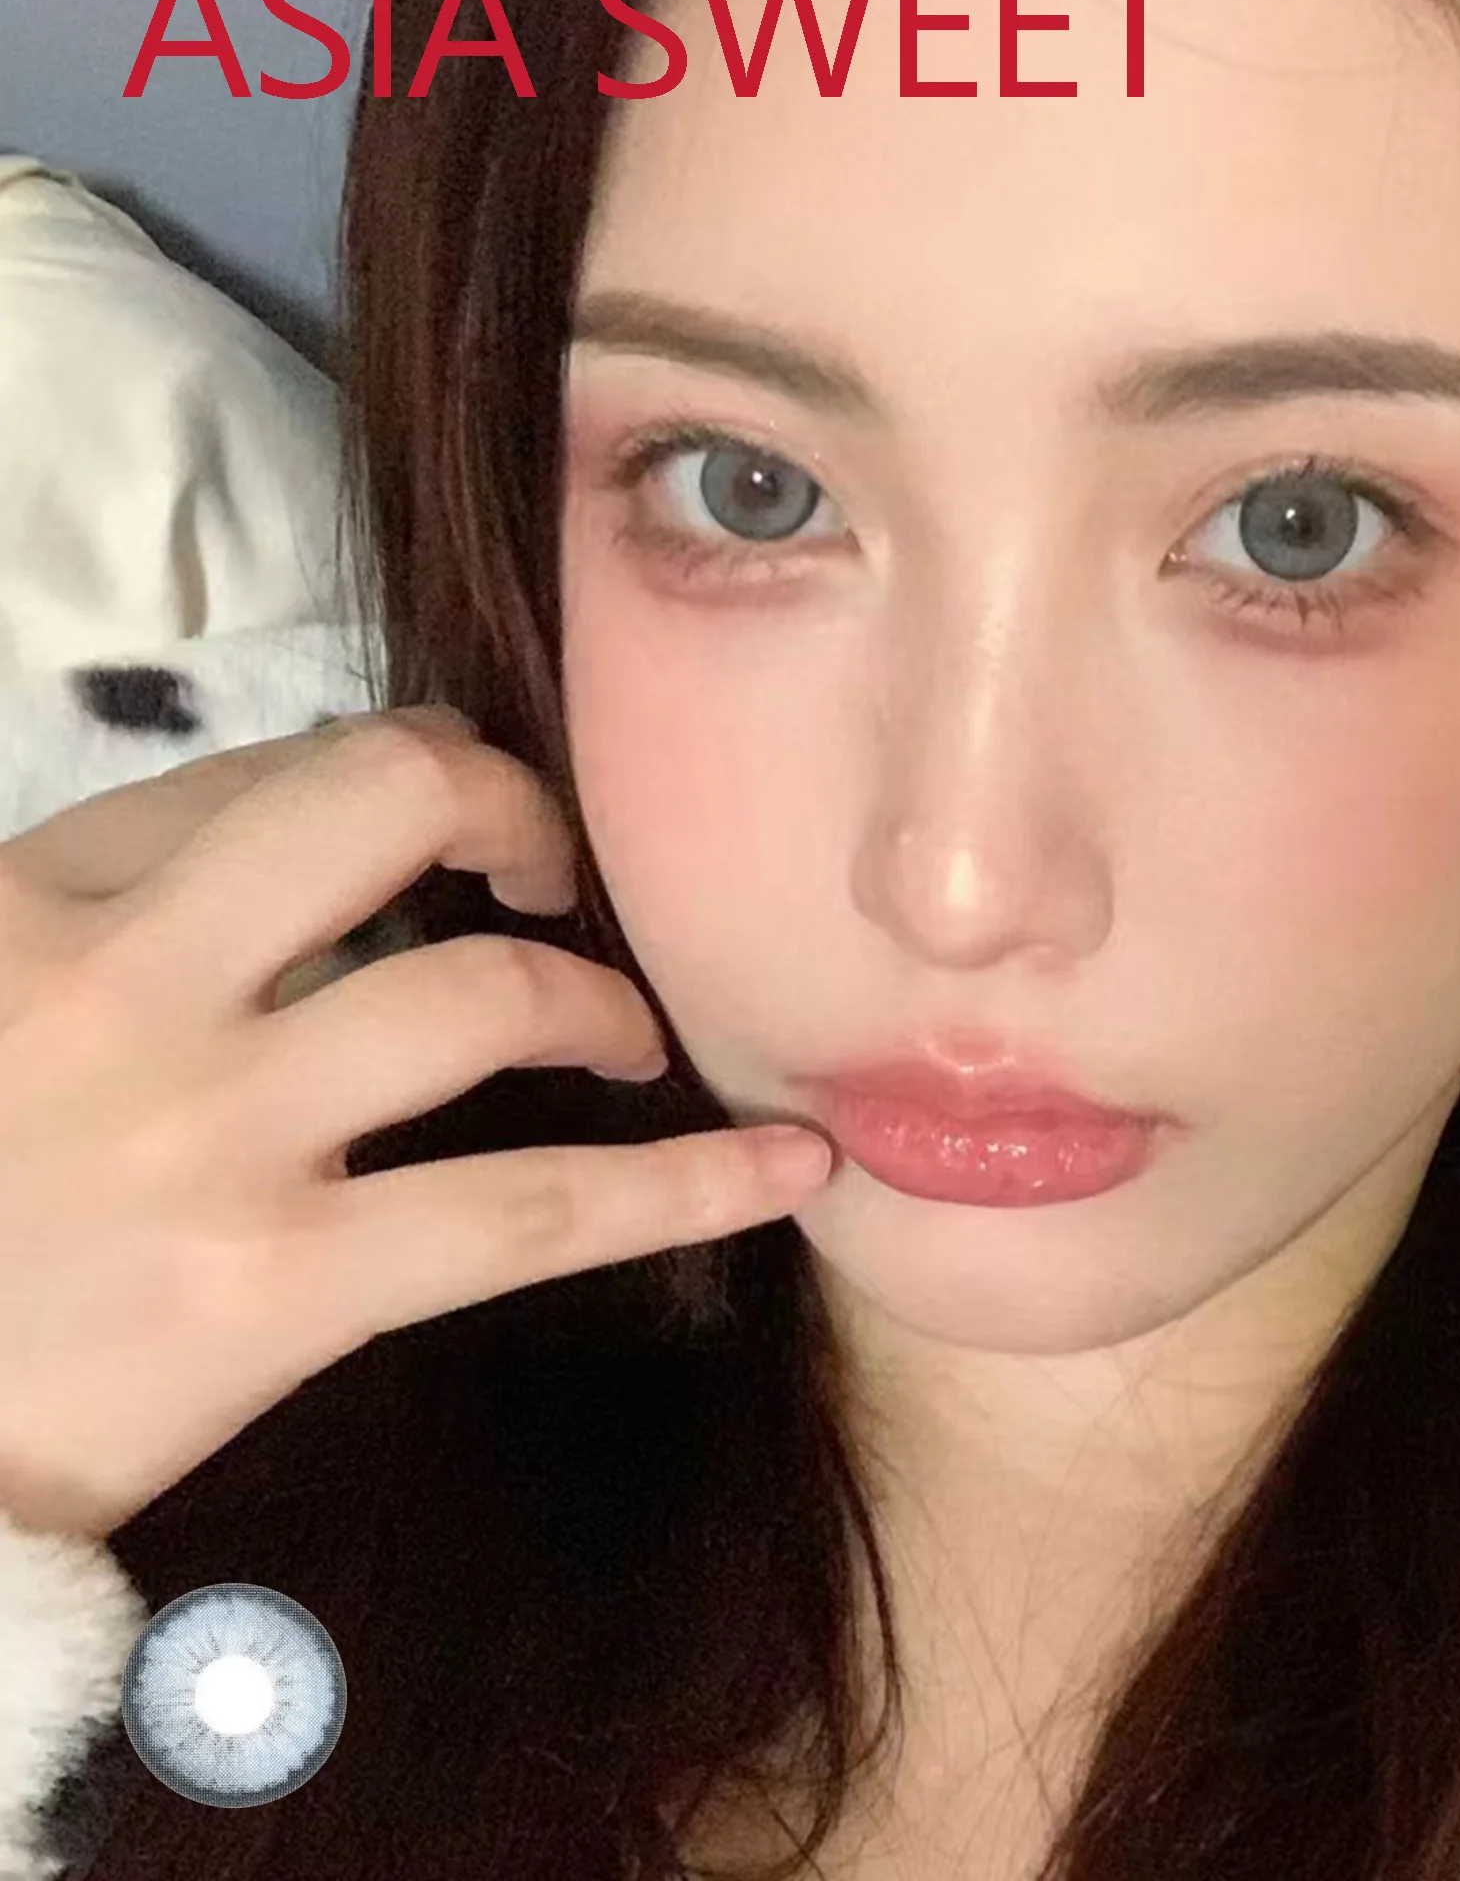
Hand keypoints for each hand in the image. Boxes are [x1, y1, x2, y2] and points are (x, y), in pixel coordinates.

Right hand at [0, 706, 831, 1540]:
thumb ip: (110, 916)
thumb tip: (304, 854)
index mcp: (33, 904)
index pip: (266, 773)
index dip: (400, 776)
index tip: (454, 814)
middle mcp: (125, 984)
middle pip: (384, 800)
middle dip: (508, 805)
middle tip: (551, 866)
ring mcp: (213, 1133)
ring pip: (485, 993)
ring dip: (598, 999)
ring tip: (632, 1035)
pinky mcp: (280, 1284)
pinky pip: (532, 1212)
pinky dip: (686, 1185)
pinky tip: (787, 1169)